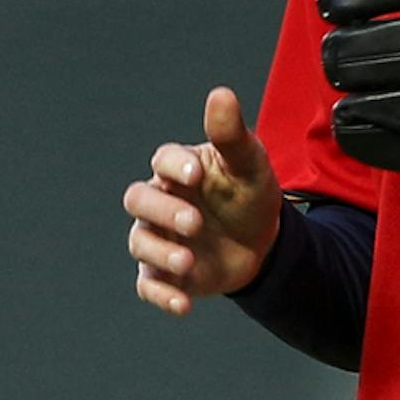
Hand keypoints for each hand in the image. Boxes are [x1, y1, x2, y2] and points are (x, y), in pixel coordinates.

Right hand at [124, 87, 283, 318]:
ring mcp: (158, 238)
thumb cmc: (248, 194)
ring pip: (140, 243)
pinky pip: (149, 285)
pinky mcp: (163, 274)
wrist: (261, 243)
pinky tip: (183, 305)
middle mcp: (160, 202)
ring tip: (189, 263)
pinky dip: (162, 296)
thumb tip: (220, 93)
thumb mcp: (249, 165)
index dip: (174, 167)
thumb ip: (231, 135)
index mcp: (178, 170)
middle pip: (139, 201)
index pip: (163, 161)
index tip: (197, 175)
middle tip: (195, 224)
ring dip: (162, 254)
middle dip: (163, 212)